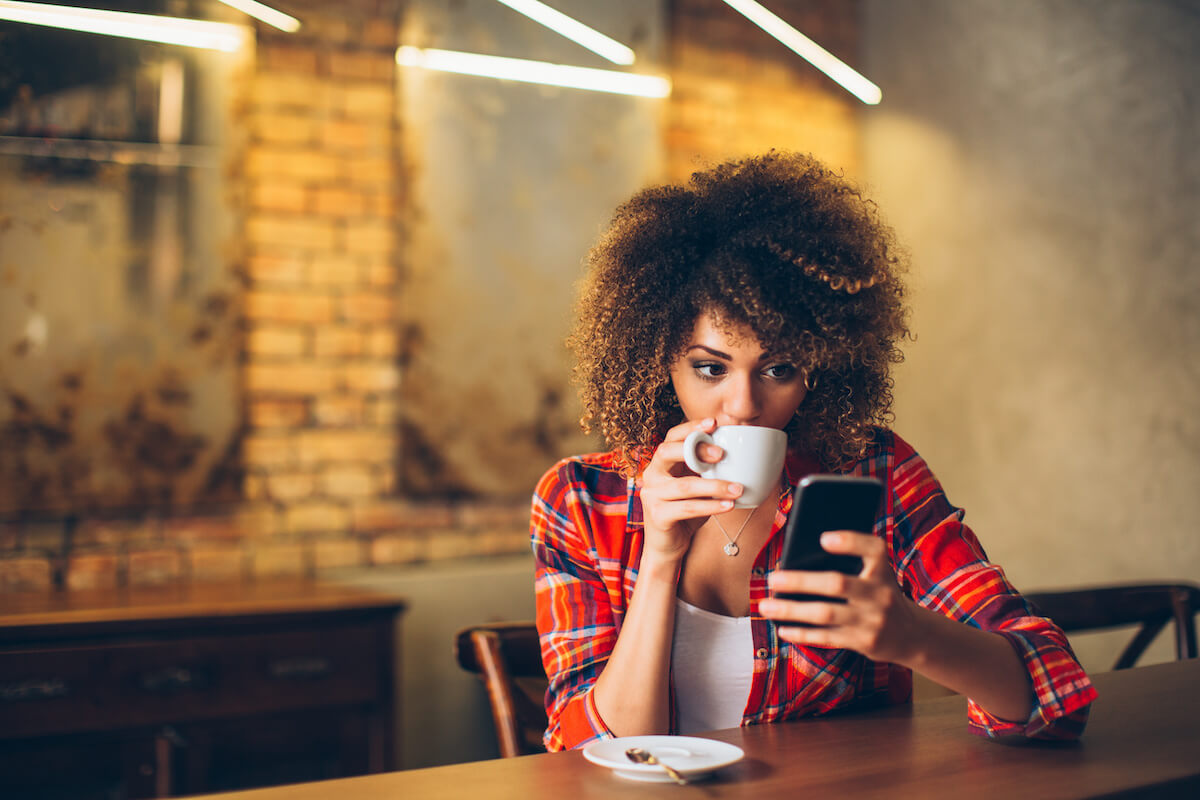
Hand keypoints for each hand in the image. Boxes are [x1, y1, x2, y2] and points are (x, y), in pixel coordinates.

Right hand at [637, 417, 744, 561]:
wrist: (668, 546)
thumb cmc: (685, 512)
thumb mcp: (696, 486)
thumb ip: (706, 470)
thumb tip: (740, 454)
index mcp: (661, 463)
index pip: (671, 437)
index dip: (690, 428)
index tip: (713, 423)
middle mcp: (651, 475)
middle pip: (667, 452)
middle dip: (696, 449)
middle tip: (722, 454)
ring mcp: (651, 495)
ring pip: (685, 485)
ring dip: (715, 486)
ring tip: (738, 488)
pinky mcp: (657, 515)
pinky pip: (688, 508)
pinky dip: (711, 506)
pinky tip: (729, 505)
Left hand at [759, 531, 923, 664]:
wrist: (912, 635)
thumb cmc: (881, 594)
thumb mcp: (877, 574)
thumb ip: (852, 562)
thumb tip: (799, 559)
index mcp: (883, 570)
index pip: (873, 549)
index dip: (849, 542)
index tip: (823, 539)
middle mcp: (880, 594)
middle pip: (837, 584)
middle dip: (801, 581)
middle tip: (772, 578)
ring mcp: (872, 620)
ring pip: (826, 614)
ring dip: (792, 610)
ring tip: (766, 606)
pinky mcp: (863, 642)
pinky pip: (827, 637)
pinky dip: (802, 633)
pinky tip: (783, 628)